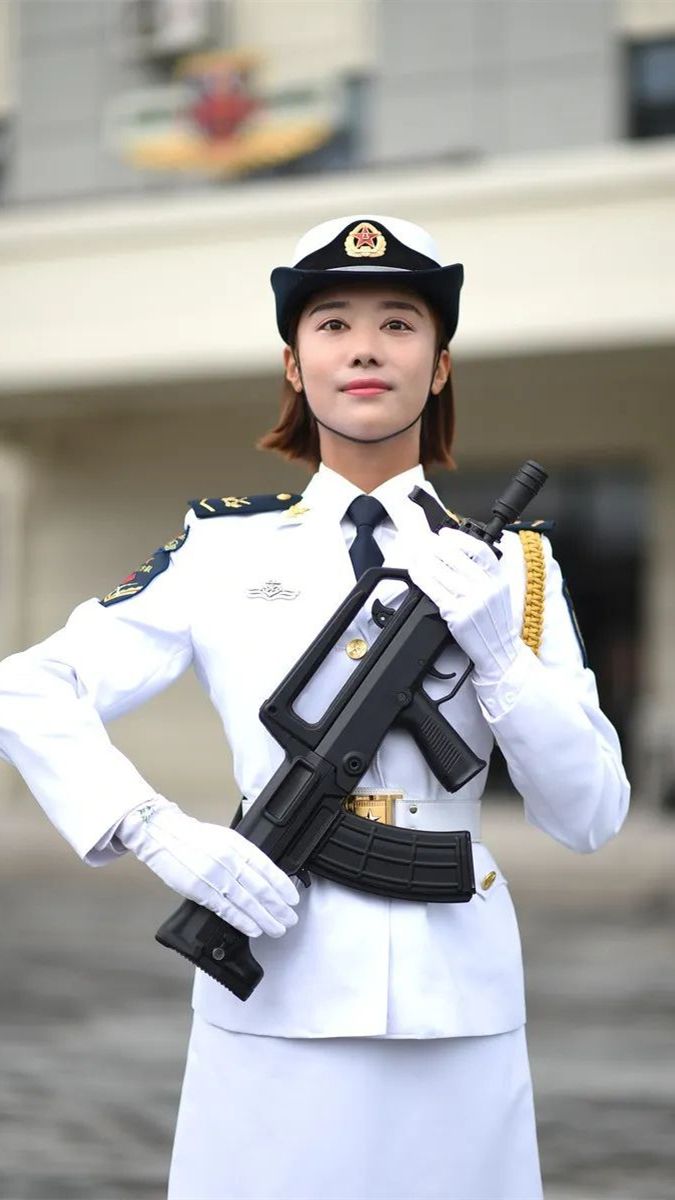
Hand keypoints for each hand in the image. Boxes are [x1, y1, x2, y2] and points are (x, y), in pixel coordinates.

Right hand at [116, 798, 299, 938]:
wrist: (162, 835)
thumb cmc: (194, 838)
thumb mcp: (225, 838)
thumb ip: (244, 855)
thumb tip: (264, 877)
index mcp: (237, 845)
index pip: (267, 868)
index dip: (282, 886)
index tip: (293, 899)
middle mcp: (229, 859)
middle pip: (260, 888)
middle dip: (278, 906)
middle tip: (290, 919)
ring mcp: (214, 875)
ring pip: (246, 901)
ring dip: (265, 918)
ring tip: (277, 928)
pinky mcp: (199, 890)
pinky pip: (225, 909)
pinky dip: (242, 921)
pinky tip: (254, 929)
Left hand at [408, 528, 520, 683]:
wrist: (500, 652)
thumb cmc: (497, 623)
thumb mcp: (500, 592)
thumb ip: (485, 573)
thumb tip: (458, 553)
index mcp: (499, 579)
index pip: (480, 550)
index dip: (459, 539)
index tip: (445, 534)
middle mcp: (486, 587)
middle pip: (456, 557)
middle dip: (437, 547)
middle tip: (426, 543)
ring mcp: (472, 601)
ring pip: (442, 572)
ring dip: (425, 560)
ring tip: (417, 555)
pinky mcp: (457, 614)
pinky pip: (434, 590)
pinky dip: (422, 578)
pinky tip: (416, 571)